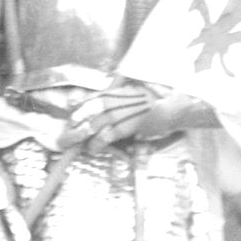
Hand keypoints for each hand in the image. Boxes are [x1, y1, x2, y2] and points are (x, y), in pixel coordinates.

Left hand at [63, 82, 200, 151]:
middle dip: (75, 123)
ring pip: (94, 124)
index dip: (79, 105)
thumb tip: (110, 103)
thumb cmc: (159, 101)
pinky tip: (93, 149)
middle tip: (65, 134)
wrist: (175, 105)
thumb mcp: (138, 94)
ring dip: (83, 136)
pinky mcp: (128, 125)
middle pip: (88, 110)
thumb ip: (123, 97)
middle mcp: (117, 100)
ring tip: (76, 144)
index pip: (93, 96)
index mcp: (118, 91)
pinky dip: (97, 143)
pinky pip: (106, 135)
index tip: (70, 112)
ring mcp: (121, 112)